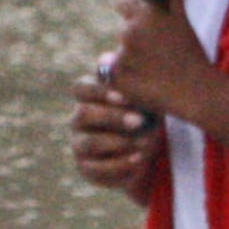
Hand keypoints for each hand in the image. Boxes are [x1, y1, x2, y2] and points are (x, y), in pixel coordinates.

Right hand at [71, 69, 163, 196]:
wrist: (150, 152)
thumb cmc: (146, 115)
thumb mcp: (144, 99)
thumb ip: (131, 83)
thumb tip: (113, 59)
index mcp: (89, 97)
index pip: (81, 88)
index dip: (99, 91)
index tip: (124, 97)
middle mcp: (79, 120)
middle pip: (83, 113)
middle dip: (112, 117)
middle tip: (139, 121)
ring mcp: (80, 145)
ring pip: (89, 142)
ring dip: (118, 142)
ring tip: (144, 142)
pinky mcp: (87, 169)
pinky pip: (97, 169)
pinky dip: (120, 165)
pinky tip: (138, 158)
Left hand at [101, 0, 221, 120]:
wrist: (196, 92)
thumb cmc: (192, 53)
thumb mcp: (182, 18)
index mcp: (146, 12)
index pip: (122, 2)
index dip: (133, 13)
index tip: (146, 25)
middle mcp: (130, 30)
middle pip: (123, 29)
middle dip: (136, 39)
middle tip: (158, 53)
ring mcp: (122, 55)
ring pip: (118, 53)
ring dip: (131, 59)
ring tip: (154, 71)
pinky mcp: (117, 78)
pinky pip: (112, 74)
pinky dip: (124, 79)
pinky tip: (145, 83)